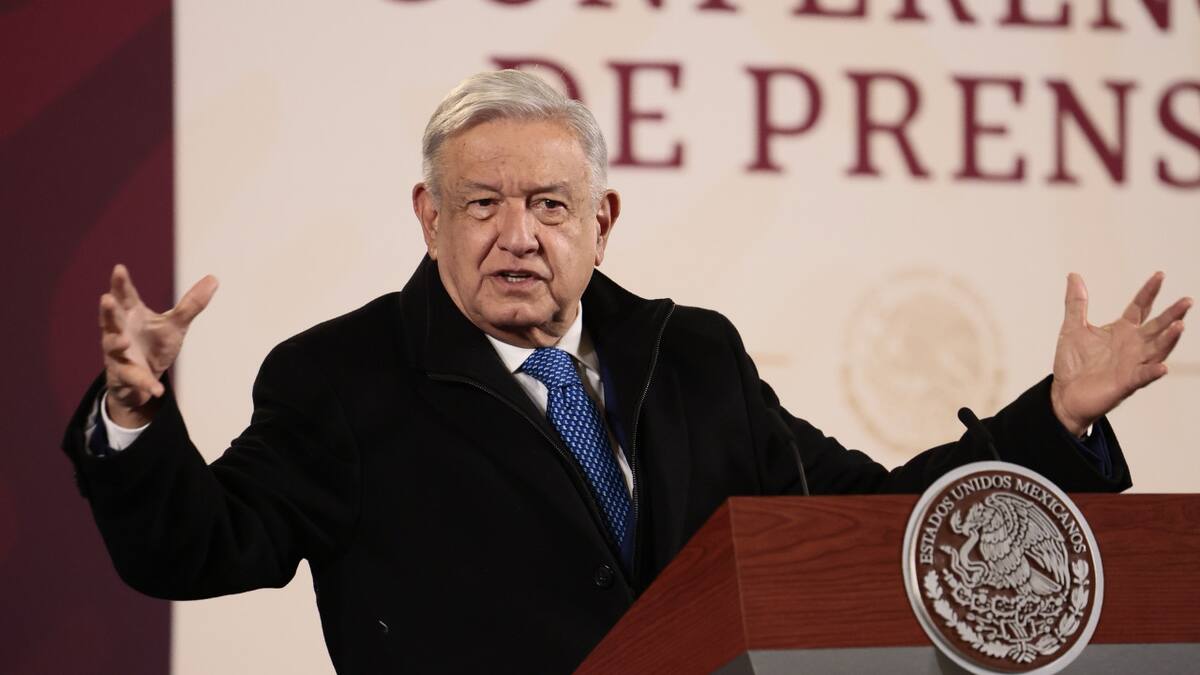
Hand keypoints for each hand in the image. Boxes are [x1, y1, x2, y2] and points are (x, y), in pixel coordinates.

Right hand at [99, 264, 218, 426]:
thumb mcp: (175, 324)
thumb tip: (214, 278)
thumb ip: (191, 304)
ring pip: (112, 347)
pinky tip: (158, 390)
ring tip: (122, 341)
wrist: (144, 379)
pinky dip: (145, 383)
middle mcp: (119, 331)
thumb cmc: (154, 344)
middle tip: (106, 298)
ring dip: (115, 343)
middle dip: (108, 310)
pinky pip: (133, 379)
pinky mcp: (124, 376)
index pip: (125, 296)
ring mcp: (118, 355)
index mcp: (131, 315)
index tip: (119, 268)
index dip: (121, 284)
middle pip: (110, 319)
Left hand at [1050, 272, 1190, 435]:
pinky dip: (1152, 372)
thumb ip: (1076, 303)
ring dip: (1169, 339)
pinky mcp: (1126, 383)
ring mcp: (1132, 364)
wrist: (1064, 394)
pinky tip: (1162, 367)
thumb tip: (1074, 275)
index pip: (1140, 307)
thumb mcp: (1072, 328)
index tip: (1160, 275)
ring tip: (1180, 326)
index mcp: (1122, 330)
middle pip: (1157, 326)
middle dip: (1172, 314)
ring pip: (1157, 349)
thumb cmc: (1073, 363)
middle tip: (1187, 301)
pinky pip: (1143, 377)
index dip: (1149, 292)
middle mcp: (1132, 345)